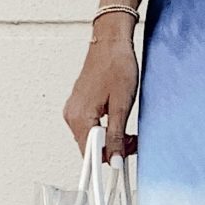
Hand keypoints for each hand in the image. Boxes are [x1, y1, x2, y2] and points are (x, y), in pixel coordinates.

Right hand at [63, 20, 138, 161]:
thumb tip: (115, 159)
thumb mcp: (122, 105)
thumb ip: (116, 136)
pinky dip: (105, 130)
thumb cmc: (116, 65)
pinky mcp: (79, 106)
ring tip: (129, 131)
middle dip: (113, 149)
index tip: (124, 162)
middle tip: (133, 141)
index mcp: (79, 117)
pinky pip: (91, 127)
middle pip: (90, 149)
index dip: (109, 161)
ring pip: (92, 139)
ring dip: (111, 140)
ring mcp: (74, 110)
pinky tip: (118, 123)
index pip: (90, 155)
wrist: (111, 41)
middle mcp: (71, 116)